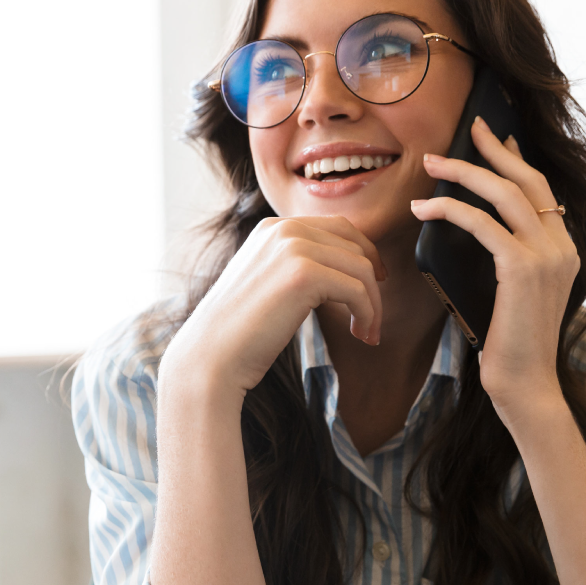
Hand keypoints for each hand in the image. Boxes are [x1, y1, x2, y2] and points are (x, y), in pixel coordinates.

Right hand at [162, 216, 385, 400]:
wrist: (211, 356)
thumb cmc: (240, 332)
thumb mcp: (268, 284)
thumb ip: (297, 267)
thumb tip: (344, 270)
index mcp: (273, 228)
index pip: (338, 228)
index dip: (365, 255)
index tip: (375, 285)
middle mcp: (283, 229)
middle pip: (355, 245)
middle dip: (373, 282)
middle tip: (373, 318)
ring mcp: (293, 248)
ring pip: (361, 268)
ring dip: (373, 304)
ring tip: (368, 332)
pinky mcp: (304, 274)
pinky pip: (358, 289)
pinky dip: (368, 313)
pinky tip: (361, 334)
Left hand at [410, 117, 579, 419]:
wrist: (525, 385)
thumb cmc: (511, 346)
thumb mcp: (514, 294)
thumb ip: (509, 261)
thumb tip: (477, 232)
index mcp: (564, 251)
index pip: (541, 192)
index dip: (517, 161)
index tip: (498, 140)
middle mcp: (562, 247)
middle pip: (528, 180)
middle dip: (494, 149)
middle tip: (468, 127)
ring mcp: (547, 255)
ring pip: (504, 194)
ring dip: (464, 172)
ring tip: (431, 164)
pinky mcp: (522, 268)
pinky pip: (481, 223)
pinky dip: (450, 210)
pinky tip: (424, 209)